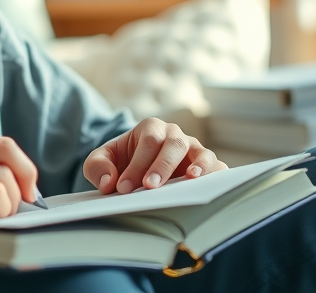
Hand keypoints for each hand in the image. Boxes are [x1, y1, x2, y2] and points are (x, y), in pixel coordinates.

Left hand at [82, 117, 226, 194]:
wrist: (134, 164)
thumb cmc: (120, 161)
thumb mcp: (101, 159)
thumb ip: (97, 166)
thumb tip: (109, 182)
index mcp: (151, 128)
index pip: (148, 142)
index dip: (137, 164)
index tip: (124, 188)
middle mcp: (175, 135)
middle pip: (174, 145)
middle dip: (162, 167)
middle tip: (149, 187)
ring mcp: (194, 150)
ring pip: (201, 153)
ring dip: (197, 167)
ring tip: (190, 180)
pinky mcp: (206, 166)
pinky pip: (218, 168)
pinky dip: (215, 175)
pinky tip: (207, 186)